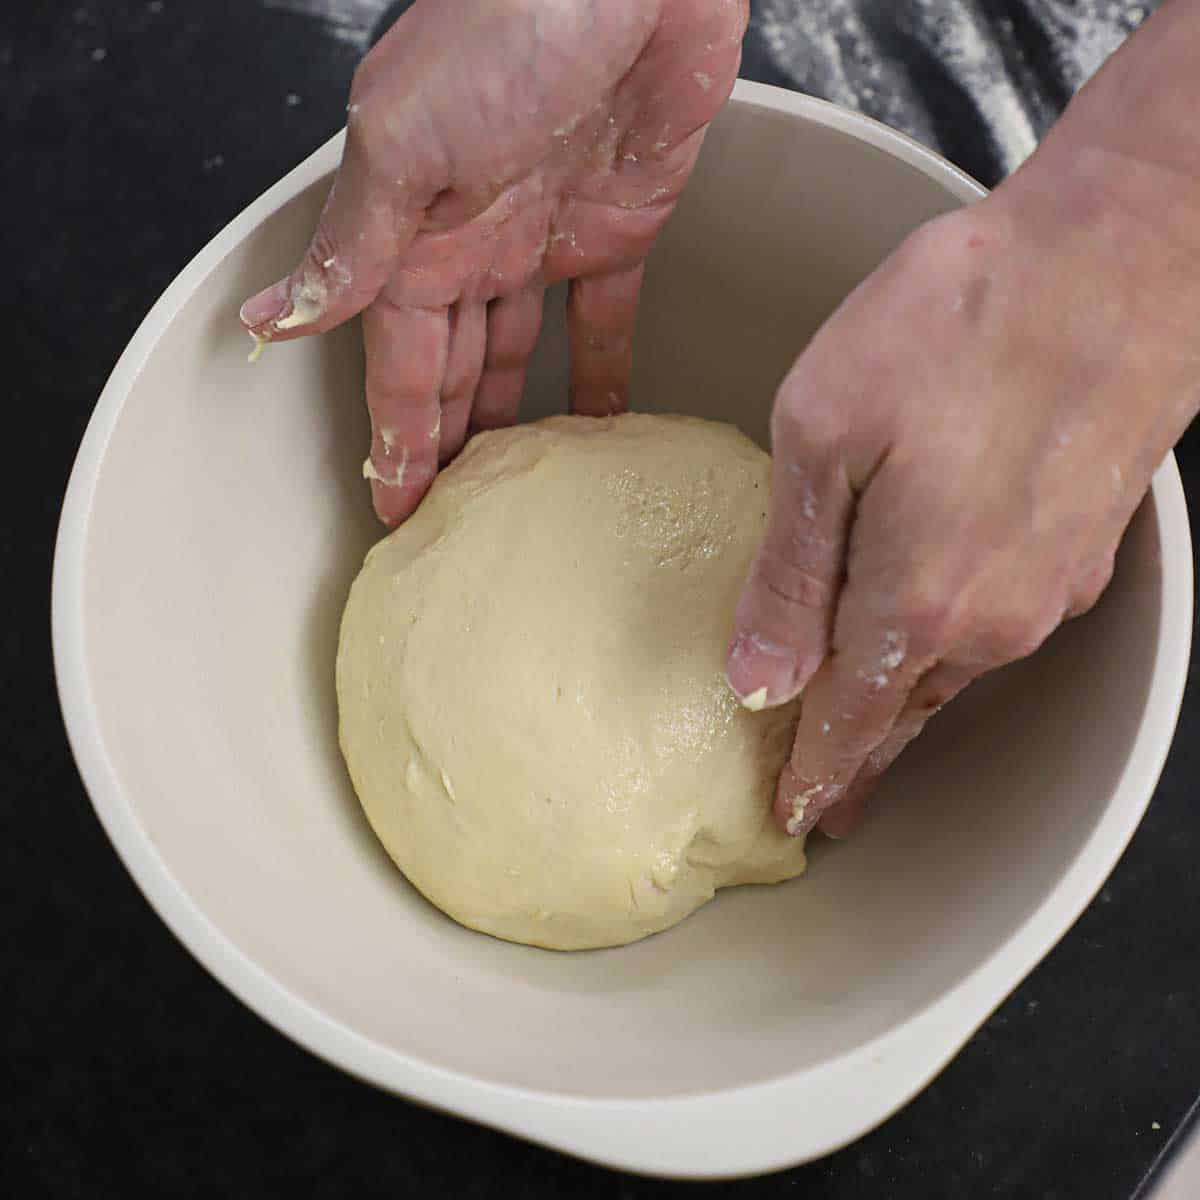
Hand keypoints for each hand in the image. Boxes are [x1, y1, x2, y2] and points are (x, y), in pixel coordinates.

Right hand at [240, 0, 746, 524]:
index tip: (393, 506)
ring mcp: (543, 239)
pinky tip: (597, 428)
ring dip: (508, 421)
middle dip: (443, 444)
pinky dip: (600, 375)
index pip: (395, 362)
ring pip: (515, 354)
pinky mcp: (616, 229)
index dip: (394, 436)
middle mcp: (472, 242)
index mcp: (413, 232)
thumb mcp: (407, 141)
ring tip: (512, 490)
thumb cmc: (515, 25)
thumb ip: (356, 242)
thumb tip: (275, 318)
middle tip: (448, 521)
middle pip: (449, 369)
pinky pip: (602, 323)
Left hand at [726, 178, 1198, 838]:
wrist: (1121, 250)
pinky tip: (935, 628)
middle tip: (826, 797)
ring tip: (868, 726)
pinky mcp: (1084, 546)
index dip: (814, 776)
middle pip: (904, 711)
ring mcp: (1048, 584)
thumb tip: (759, 677)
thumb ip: (792, 572)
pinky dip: (955, 646)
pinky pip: (1001, 624)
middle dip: (860, 758)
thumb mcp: (823, 434)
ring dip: (905, 704)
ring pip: (956, 671)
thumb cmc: (958, 322)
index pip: (848, 725)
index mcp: (913, 597)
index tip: (793, 819)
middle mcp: (991, 615)